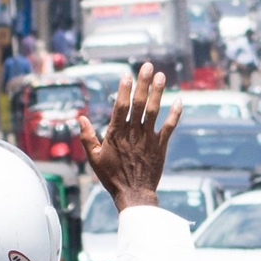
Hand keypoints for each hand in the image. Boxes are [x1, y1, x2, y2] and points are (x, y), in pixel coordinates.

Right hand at [80, 64, 174, 210]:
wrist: (134, 194)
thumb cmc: (111, 177)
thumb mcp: (94, 158)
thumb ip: (87, 137)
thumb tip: (80, 118)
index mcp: (116, 134)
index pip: (121, 106)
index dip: (125, 89)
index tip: (127, 74)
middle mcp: (133, 133)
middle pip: (139, 103)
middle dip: (143, 83)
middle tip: (147, 66)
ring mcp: (148, 139)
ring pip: (154, 111)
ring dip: (158, 92)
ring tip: (161, 76)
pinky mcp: (160, 146)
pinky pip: (169, 127)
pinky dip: (175, 114)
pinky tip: (180, 100)